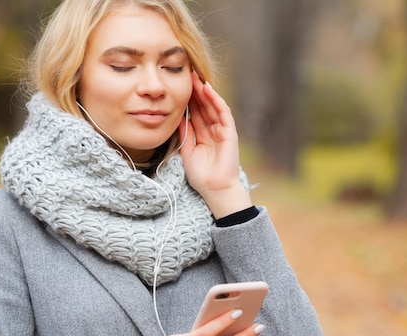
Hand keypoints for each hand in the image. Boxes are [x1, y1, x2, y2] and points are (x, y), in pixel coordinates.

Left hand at [179, 72, 251, 217]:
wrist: (215, 189)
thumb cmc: (202, 176)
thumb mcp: (187, 151)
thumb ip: (184, 134)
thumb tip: (177, 118)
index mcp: (203, 136)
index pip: (195, 113)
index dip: (187, 100)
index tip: (177, 87)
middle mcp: (214, 131)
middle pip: (204, 107)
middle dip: (195, 92)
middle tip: (185, 75)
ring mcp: (223, 131)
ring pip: (213, 106)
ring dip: (204, 92)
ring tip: (195, 78)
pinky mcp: (230, 133)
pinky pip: (223, 113)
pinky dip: (216, 100)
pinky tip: (207, 90)